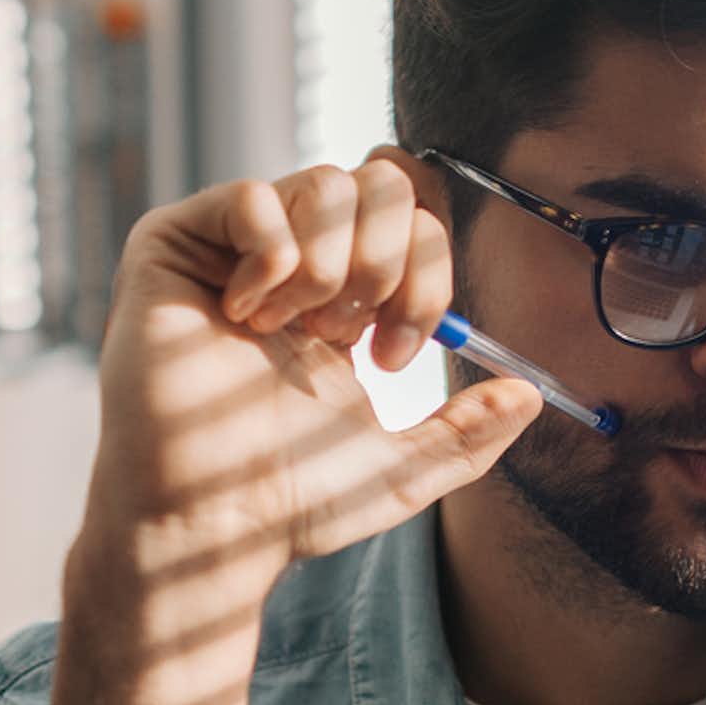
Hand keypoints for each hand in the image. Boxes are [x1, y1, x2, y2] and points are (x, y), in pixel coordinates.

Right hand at [82, 155, 540, 593]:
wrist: (207, 521)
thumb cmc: (286, 500)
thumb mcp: (399, 469)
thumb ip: (466, 434)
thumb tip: (532, 396)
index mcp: (344, 300)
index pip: (416, 224)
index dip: (427, 278)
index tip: (392, 358)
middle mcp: (293, 261)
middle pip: (380, 184)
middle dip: (386, 262)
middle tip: (348, 335)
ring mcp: (233, 247)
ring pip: (325, 183)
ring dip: (327, 268)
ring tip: (291, 330)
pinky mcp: (173, 242)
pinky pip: (253, 195)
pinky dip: (269, 259)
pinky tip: (242, 315)